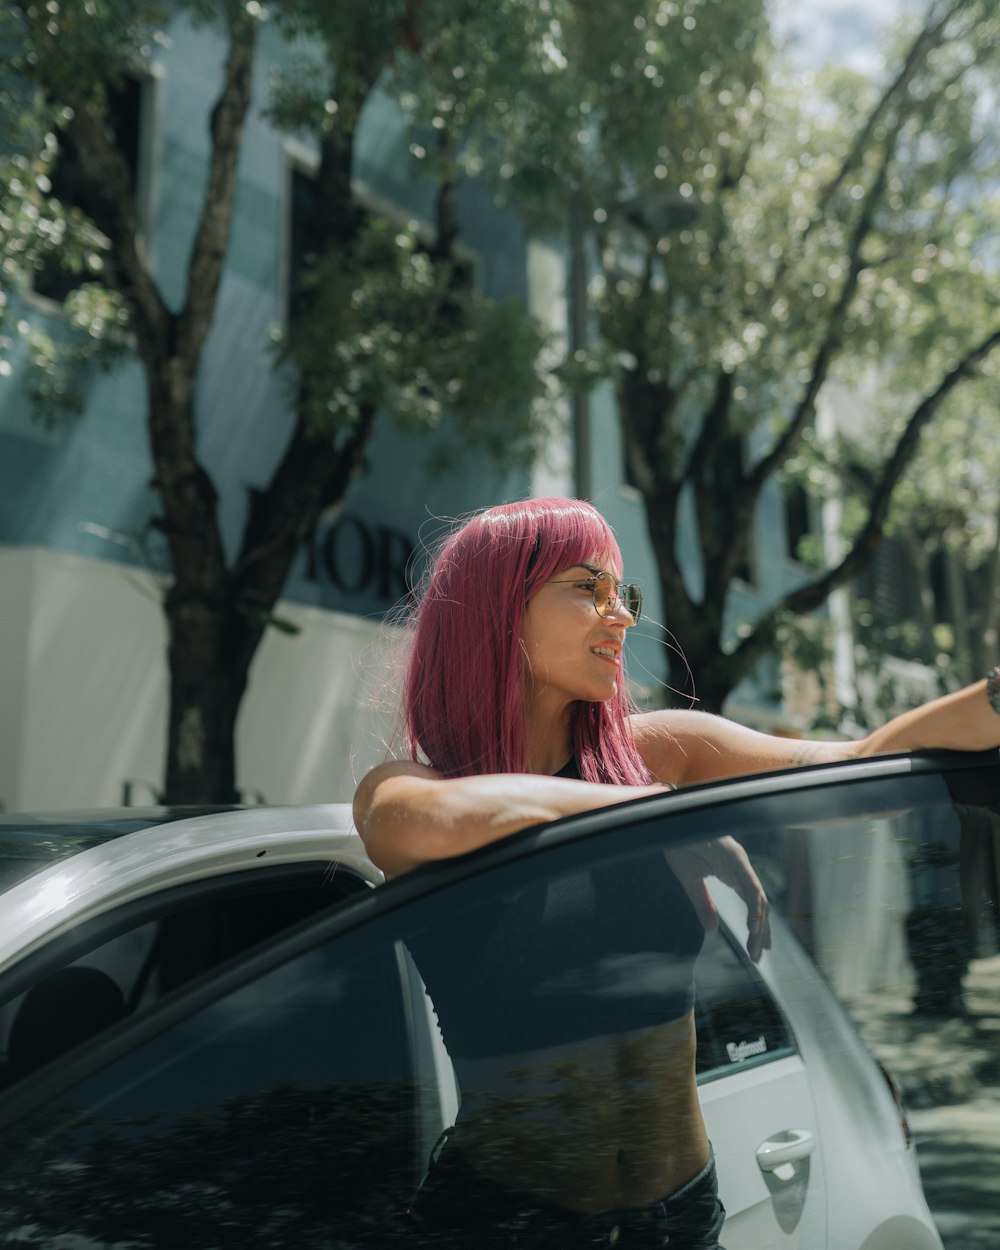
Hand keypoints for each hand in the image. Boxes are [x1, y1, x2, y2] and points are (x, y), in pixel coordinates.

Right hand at [666, 836, 771, 962]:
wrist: (672, 823)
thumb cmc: (679, 844)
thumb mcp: (690, 881)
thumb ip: (704, 904)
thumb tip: (712, 930)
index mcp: (733, 871)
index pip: (752, 903)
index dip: (758, 926)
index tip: (758, 948)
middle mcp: (741, 868)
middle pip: (759, 905)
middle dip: (760, 932)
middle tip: (758, 956)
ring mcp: (741, 862)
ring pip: (758, 900)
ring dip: (759, 926)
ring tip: (756, 948)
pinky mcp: (736, 859)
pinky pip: (750, 887)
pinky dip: (754, 908)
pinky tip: (753, 928)